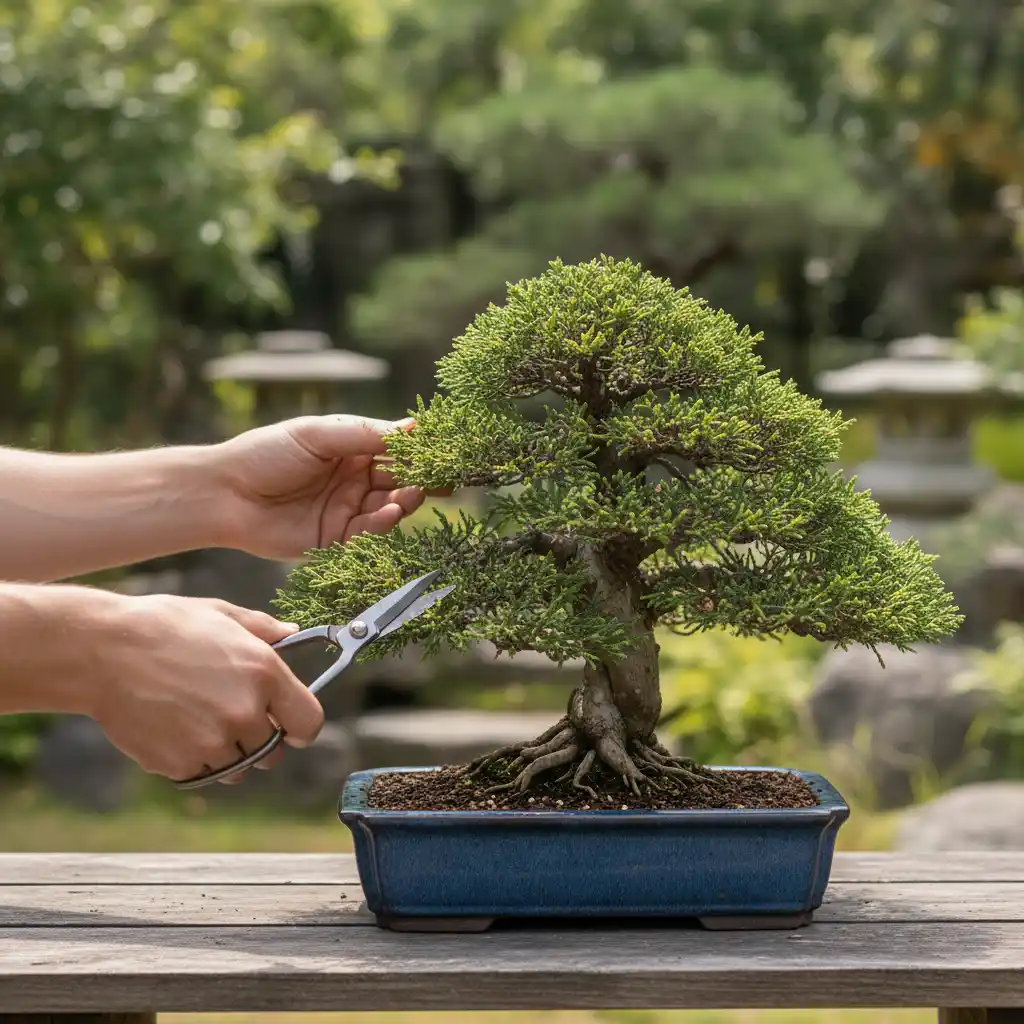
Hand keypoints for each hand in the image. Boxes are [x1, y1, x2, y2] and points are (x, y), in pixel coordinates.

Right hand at [85, 593, 323, 783]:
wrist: (104, 651)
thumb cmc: (164, 626)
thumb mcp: (222, 614)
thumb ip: (264, 629)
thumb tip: (292, 633)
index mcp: (265, 675)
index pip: (309, 723)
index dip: (300, 727)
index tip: (289, 726)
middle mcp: (245, 714)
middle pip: (272, 753)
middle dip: (259, 740)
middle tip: (229, 715)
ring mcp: (213, 743)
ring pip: (238, 768)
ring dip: (227, 753)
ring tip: (197, 719)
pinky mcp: (180, 764)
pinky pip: (202, 774)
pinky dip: (194, 760)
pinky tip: (174, 728)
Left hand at [210, 414, 428, 559]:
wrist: (224, 494)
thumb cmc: (265, 454)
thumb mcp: (317, 434)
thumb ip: (365, 434)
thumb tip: (414, 428)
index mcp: (352, 448)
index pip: (396, 448)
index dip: (422, 450)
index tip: (446, 451)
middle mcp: (355, 479)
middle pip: (400, 479)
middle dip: (422, 479)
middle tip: (443, 480)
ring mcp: (347, 509)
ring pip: (389, 506)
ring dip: (405, 501)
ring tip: (413, 495)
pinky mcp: (336, 539)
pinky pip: (368, 533)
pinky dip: (383, 524)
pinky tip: (390, 513)